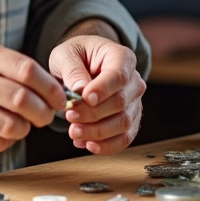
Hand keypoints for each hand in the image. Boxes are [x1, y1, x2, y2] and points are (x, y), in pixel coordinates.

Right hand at [0, 37, 64, 152]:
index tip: (59, 97)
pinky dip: (7, 141)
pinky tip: (5, 133)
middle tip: (47, 115)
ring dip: (27, 129)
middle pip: (23, 100)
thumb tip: (45, 81)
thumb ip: (5, 61)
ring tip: (26, 124)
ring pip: (11, 125)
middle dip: (44, 112)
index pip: (27, 71)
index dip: (50, 87)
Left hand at [49, 33, 145, 154]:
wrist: (82, 65)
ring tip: (74, 132)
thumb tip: (79, 90)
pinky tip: (86, 144)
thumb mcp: (65, 55)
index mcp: (122, 58)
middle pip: (120, 103)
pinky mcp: (130, 120)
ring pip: (123, 124)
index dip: (103, 90)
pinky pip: (124, 138)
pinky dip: (106, 146)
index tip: (84, 98)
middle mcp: (134, 81)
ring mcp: (134, 102)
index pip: (119, 76)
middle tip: (69, 115)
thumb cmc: (76, 56)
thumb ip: (72, 70)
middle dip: (93, 114)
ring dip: (97, 133)